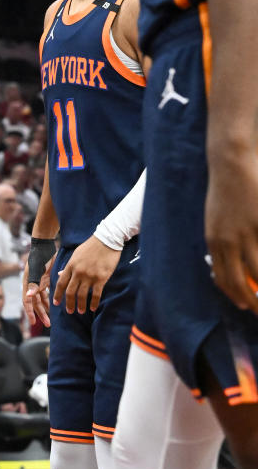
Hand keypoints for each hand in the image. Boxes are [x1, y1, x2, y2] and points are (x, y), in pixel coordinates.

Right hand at [22, 254, 53, 328]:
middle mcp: (32, 284)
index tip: (33, 323)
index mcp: (28, 283)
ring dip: (45, 308)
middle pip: (35, 302)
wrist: (45, 244)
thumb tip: (29, 298)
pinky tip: (56, 304)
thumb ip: (33, 284)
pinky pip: (47, 292)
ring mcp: (39, 281)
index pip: (27, 301)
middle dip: (40, 313)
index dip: (29, 312)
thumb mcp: (36, 270)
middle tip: (48, 324)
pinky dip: (50, 299)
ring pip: (41, 298)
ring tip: (51, 318)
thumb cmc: (39, 256)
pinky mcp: (45, 278)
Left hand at [53, 235, 120, 314]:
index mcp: (71, 265)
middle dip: (68, 303)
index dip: (58, 294)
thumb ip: (68, 266)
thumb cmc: (91, 247)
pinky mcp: (101, 278)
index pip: (61, 283)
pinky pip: (96, 294)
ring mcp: (89, 275)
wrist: (106, 240)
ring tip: (81, 311)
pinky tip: (92, 308)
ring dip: (80, 305)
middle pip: (70, 291)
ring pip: (82, 295)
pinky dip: (93, 303)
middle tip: (69, 311)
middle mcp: (78, 272)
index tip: (56, 303)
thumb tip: (59, 274)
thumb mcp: (76, 254)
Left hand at [206, 149, 257, 312]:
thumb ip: (221, 242)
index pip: (223, 278)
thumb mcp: (215, 219)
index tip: (245, 305)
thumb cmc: (225, 191)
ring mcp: (248, 234)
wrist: (231, 163)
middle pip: (241, 284)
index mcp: (214, 241)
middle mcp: (228, 241)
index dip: (235, 295)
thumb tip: (229, 264)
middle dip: (255, 304)